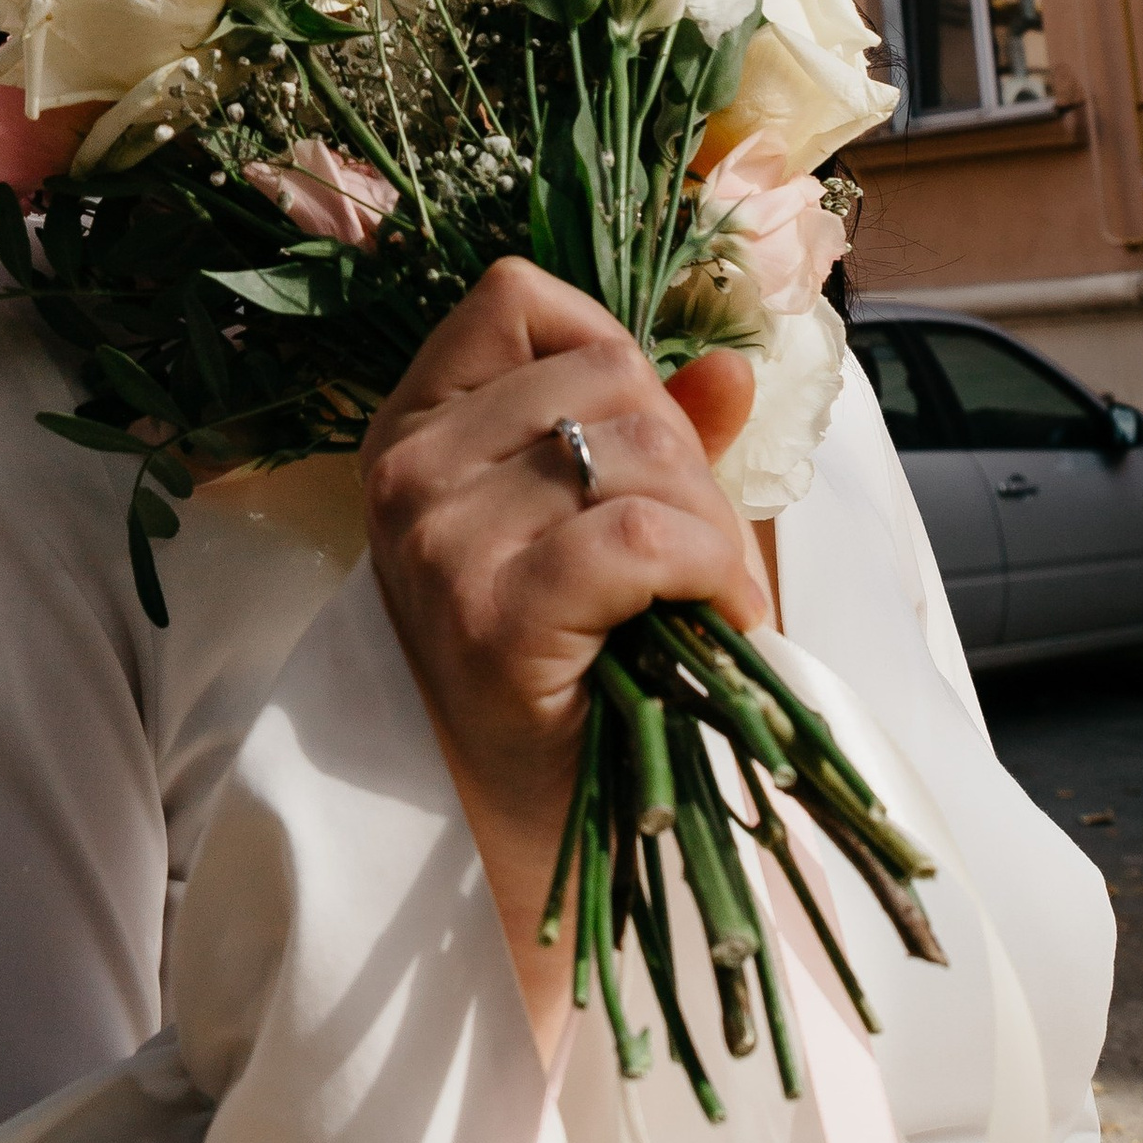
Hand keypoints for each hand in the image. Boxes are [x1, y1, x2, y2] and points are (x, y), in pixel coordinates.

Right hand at [360, 258, 770, 1048]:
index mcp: (413, 428)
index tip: (642, 447)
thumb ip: (655, 436)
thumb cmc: (563, 677)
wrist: (521, 846)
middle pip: (605, 374)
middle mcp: (408, 471)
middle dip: (688, 459)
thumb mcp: (593, 531)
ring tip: (704, 602)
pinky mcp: (497, 616)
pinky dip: (710, 571)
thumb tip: (734, 364)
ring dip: (711, 526)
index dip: (609, 350)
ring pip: (639, 450)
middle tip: (699, 558)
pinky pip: (646, 535)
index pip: (519, 296)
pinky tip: (715, 624)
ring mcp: (441, 542)